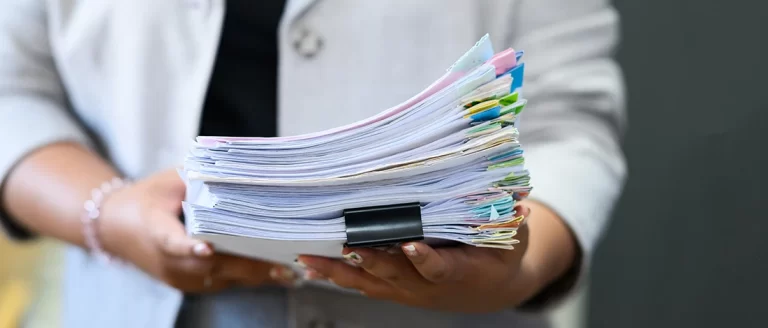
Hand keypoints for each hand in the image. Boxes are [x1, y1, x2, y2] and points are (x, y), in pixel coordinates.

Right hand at [98, 169, 297, 291]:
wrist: (116, 229)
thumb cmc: (148, 199)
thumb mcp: (169, 181)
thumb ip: (201, 178)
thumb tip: (243, 168)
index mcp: (157, 232)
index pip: (173, 242)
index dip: (190, 247)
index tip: (206, 249)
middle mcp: (170, 262)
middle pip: (212, 266)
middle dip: (248, 264)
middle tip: (283, 260)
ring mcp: (181, 278)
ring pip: (224, 279)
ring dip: (255, 274)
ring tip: (290, 267)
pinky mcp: (192, 285)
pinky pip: (225, 282)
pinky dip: (248, 274)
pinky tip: (277, 269)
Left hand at [298, 205, 549, 312]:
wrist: (488, 290)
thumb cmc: (500, 258)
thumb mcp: (513, 239)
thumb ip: (510, 218)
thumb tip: (518, 194)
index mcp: (458, 272)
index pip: (438, 266)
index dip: (424, 258)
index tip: (412, 244)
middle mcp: (426, 285)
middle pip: (393, 273)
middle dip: (370, 260)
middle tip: (349, 245)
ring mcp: (406, 289)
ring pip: (368, 282)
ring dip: (339, 271)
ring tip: (309, 258)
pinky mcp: (393, 288)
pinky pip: (361, 283)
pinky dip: (336, 274)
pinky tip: (310, 264)